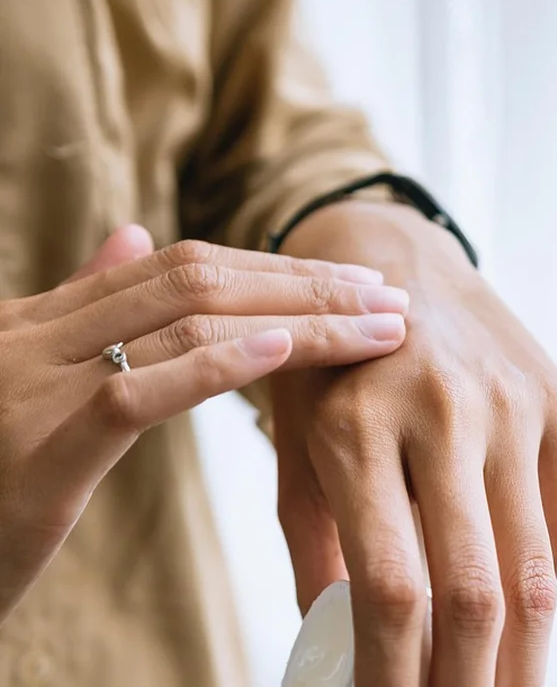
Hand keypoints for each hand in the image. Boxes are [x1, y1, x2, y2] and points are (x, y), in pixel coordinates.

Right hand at [0, 226, 407, 623]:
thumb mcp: (27, 378)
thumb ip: (79, 306)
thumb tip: (133, 236)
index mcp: (42, 320)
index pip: (175, 266)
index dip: (271, 265)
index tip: (351, 282)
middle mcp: (36, 335)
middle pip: (194, 277)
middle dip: (302, 281)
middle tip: (390, 297)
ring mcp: (31, 385)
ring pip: (182, 319)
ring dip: (295, 316)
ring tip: (377, 326)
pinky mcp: (37, 451)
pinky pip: (139, 390)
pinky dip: (220, 364)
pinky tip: (289, 350)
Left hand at [271, 202, 556, 686]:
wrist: (390, 258)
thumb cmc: (322, 364)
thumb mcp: (292, 442)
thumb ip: (315, 544)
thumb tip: (337, 650)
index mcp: (354, 426)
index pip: (386, 594)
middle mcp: (443, 414)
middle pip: (473, 603)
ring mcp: (513, 406)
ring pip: (535, 579)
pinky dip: (545, 599)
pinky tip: (519, 642)